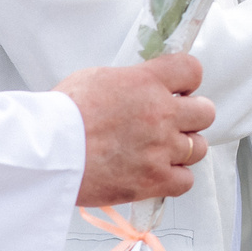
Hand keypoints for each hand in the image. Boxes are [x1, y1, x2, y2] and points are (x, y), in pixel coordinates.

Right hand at [56, 54, 215, 205]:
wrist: (46, 152)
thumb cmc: (60, 115)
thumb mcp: (96, 78)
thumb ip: (129, 82)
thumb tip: (141, 88)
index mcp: (147, 82)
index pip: (192, 70)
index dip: (187, 81)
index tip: (179, 89)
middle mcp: (161, 113)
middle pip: (205, 112)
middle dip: (191, 116)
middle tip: (171, 122)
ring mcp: (161, 148)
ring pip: (199, 147)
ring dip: (184, 148)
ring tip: (160, 150)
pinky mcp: (154, 180)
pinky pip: (186, 180)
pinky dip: (175, 178)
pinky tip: (156, 172)